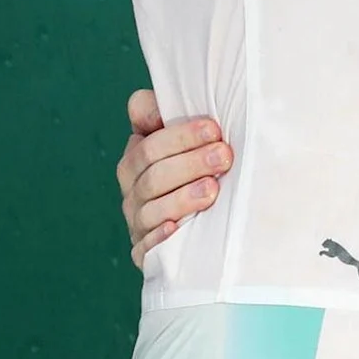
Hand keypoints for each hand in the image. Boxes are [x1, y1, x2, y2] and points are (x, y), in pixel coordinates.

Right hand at [117, 88, 232, 267]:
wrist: (208, 224)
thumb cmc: (199, 167)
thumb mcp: (187, 139)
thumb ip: (165, 116)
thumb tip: (152, 106)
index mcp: (137, 160)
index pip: (148, 146)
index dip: (179, 136)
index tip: (213, 129)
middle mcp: (134, 191)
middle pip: (153, 176)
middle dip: (190, 163)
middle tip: (224, 156)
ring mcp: (138, 222)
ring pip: (151, 210)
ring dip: (181, 199)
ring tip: (212, 190)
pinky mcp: (145, 252)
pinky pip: (145, 248)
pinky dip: (159, 238)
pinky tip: (176, 229)